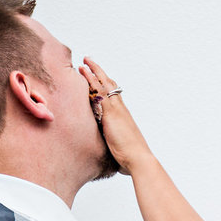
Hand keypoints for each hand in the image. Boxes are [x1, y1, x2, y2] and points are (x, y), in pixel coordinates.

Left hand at [80, 57, 152, 173]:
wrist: (138, 159)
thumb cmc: (131, 159)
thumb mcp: (120, 150)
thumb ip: (115, 148)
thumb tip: (116, 158)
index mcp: (122, 117)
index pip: (114, 97)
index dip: (105, 86)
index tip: (99, 77)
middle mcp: (120, 110)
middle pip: (110, 86)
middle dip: (100, 74)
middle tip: (90, 62)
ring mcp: (116, 109)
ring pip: (104, 85)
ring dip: (94, 71)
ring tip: (85, 61)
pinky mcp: (110, 112)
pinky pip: (99, 91)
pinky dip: (91, 79)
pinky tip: (83, 70)